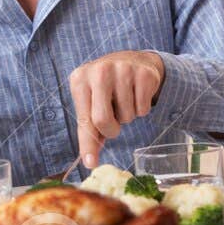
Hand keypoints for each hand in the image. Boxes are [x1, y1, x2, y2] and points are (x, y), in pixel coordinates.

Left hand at [69, 50, 164, 166]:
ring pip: (127, 116)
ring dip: (128, 116)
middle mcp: (99, 71)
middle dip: (111, 130)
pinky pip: (143, 109)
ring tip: (125, 100)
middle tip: (114, 124)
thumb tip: (90, 162)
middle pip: (103, 120)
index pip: (84, 119)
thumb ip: (89, 129)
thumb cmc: (107, 88)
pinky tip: (136, 94)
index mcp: (80, 79)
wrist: (133, 61)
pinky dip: (141, 109)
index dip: (88, 144)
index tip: (91, 163)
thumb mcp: (91, 102)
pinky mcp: (143, 74)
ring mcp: (122, 70)